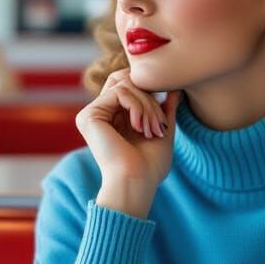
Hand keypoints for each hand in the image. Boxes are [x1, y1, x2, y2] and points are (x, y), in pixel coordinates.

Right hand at [75, 68, 180, 218]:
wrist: (137, 183)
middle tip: (159, 123)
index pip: (128, 86)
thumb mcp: (161, 130)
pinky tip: (140, 127)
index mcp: (111, 118)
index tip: (163, 118)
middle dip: (149, 97)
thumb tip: (175, 87)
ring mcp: (91, 114)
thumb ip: (165, 109)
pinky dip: (137, 106)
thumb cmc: (150, 166)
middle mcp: (98, 114)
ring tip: (152, 129)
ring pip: (125, 85)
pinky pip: (119, 92)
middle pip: (125, 80)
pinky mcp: (89, 115)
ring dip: (147, 105)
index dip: (149, 92)